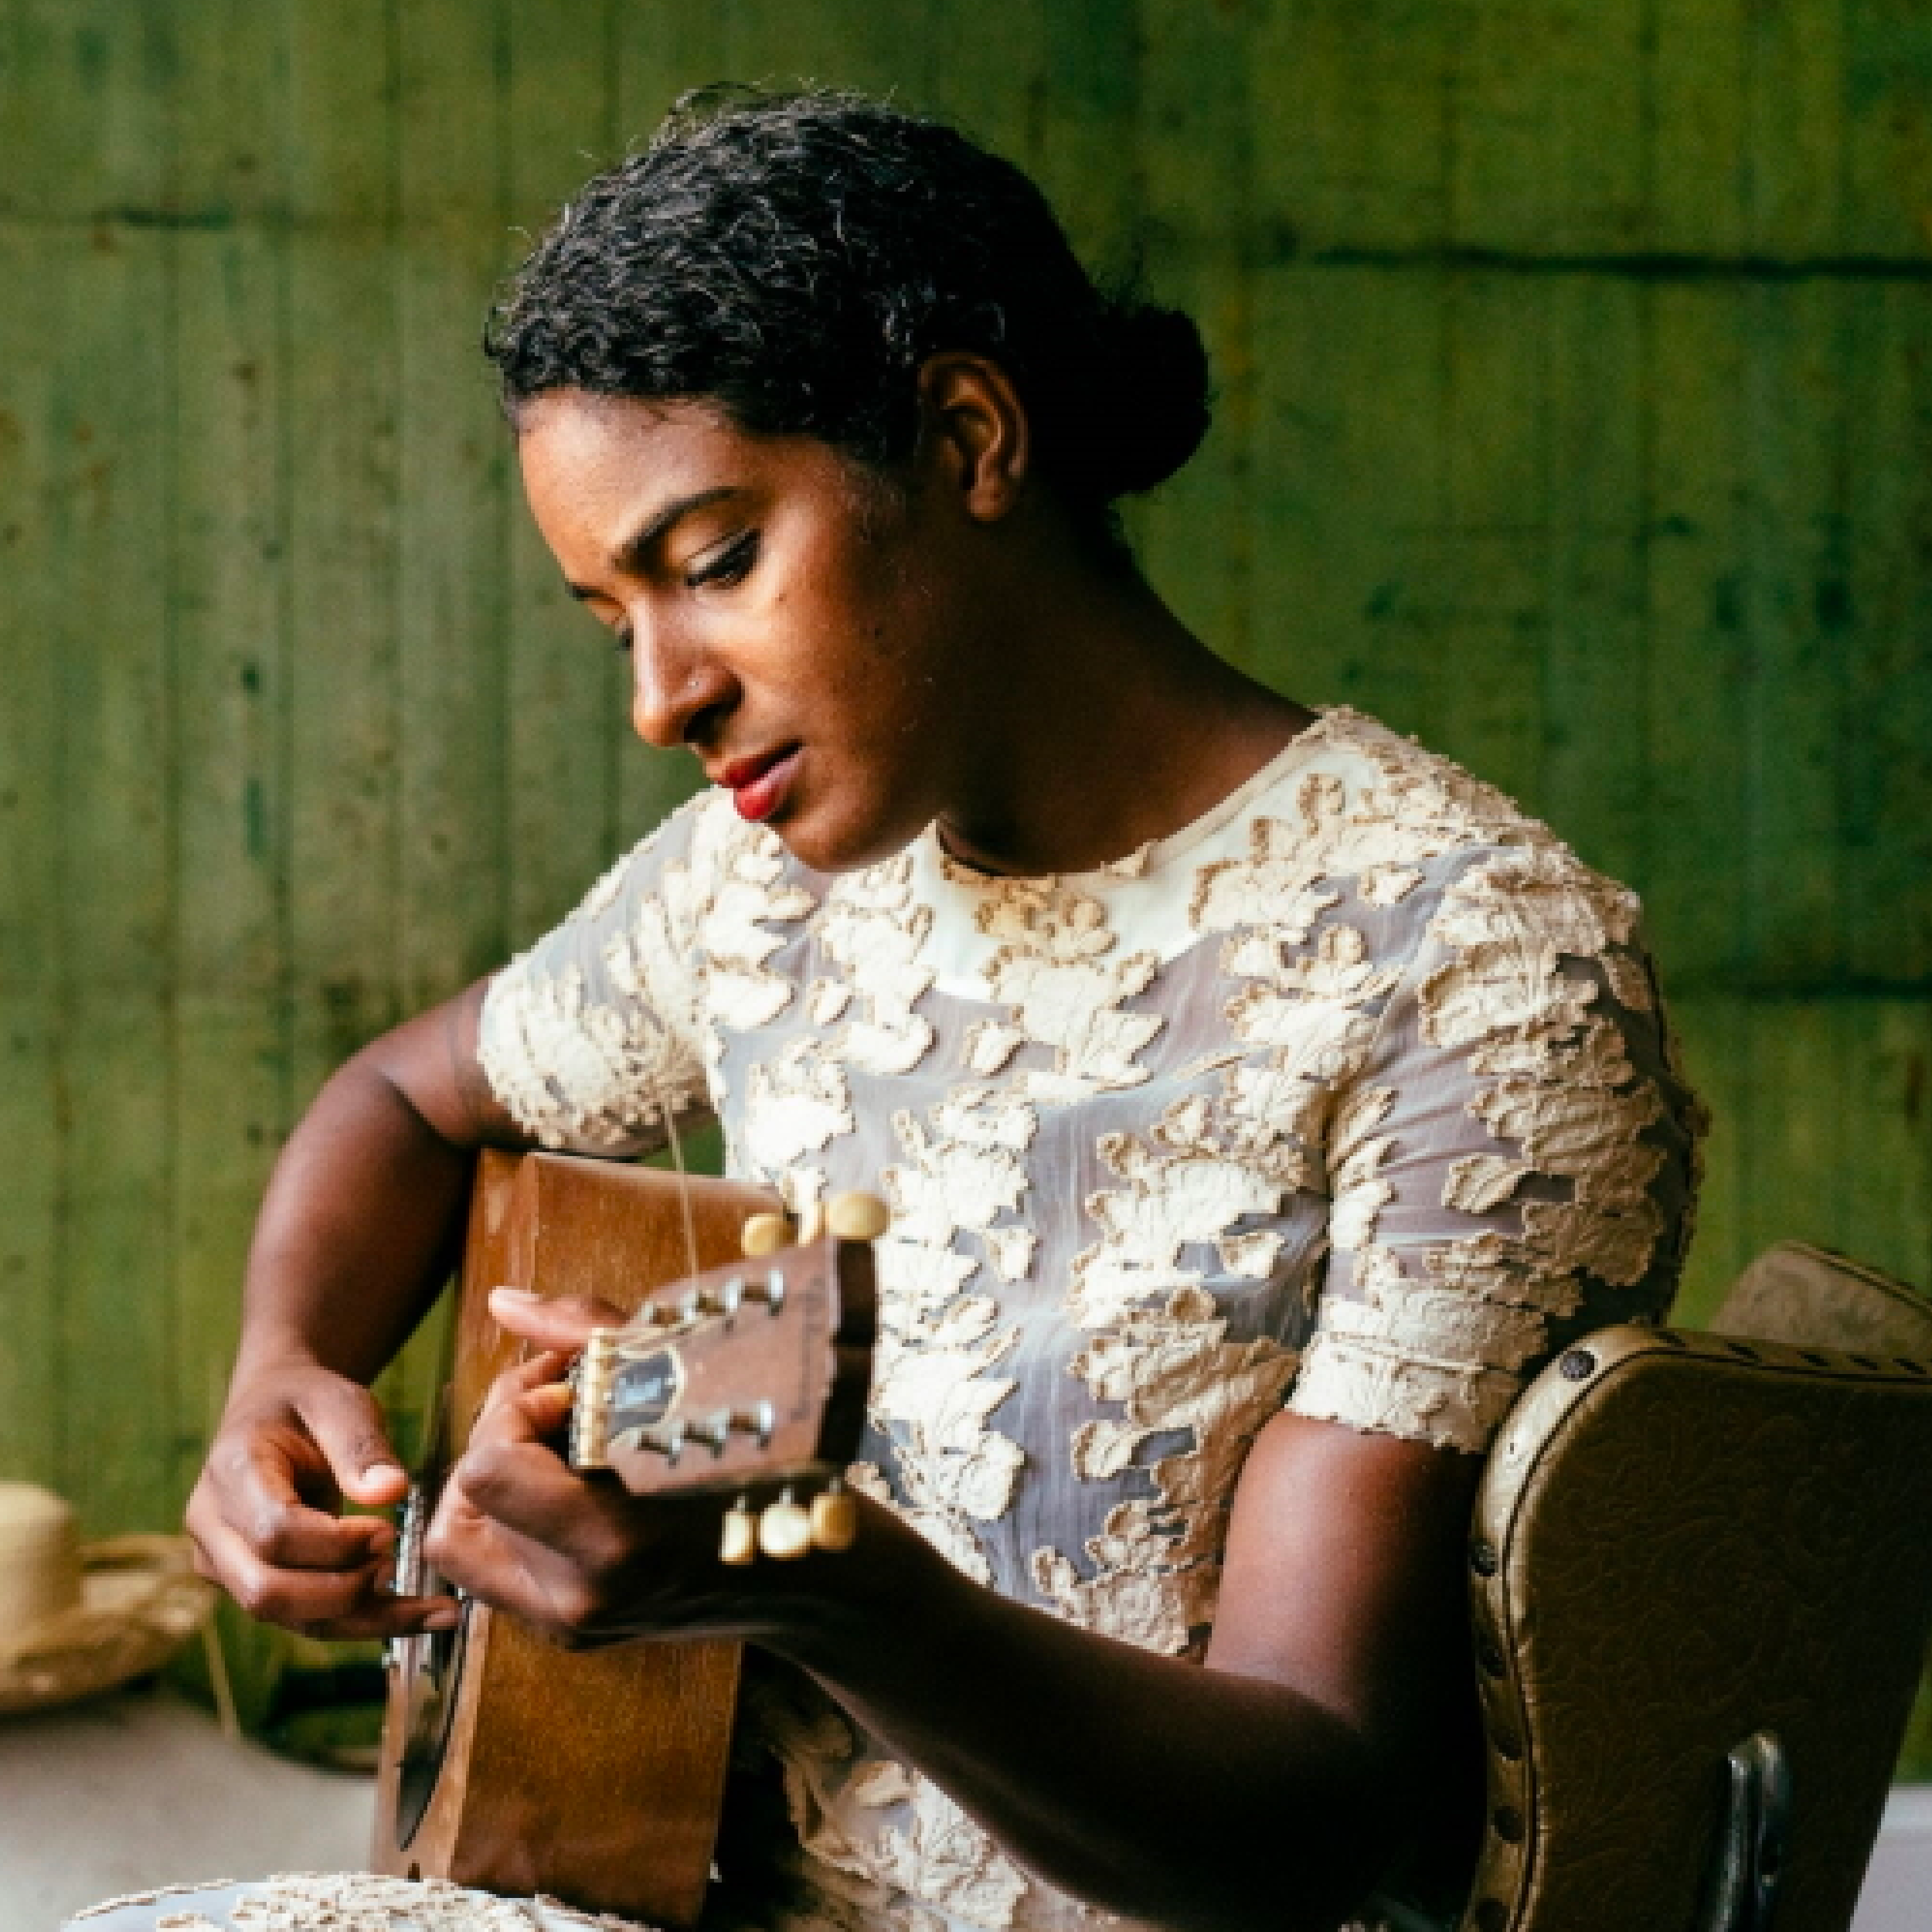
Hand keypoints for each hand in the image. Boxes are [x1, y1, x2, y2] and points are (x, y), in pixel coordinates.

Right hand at [185, 1362, 453, 1640]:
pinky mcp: (254, 1585)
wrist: (273, 1412)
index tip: (388, 1530)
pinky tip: (424, 1615)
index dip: (335, 1543)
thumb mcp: (338, 1402)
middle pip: (267, 1592)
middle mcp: (213, 1530)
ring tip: (436, 1607)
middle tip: (397, 1562)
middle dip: (343, 1591)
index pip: (273, 1532)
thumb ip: (362, 1445)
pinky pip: (307, 1620)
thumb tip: (392, 1493)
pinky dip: (366, 1622)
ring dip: (366, 1620)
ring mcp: (226, 1565)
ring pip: (289, 1619)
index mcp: (229, 1474)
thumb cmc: (307, 1402)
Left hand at [424, 1291, 882, 1648]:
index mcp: (615, 1543)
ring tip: (557, 1441)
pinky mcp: (569, 1631)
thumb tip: (503, 1301)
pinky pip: (493, 1562)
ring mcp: (569, 1624)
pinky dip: (513, 1511)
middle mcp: (579, 1598)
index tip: (574, 1387)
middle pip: (465, 1496)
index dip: (518, 1408)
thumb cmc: (774, 1467)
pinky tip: (568, 1478)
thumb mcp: (697, 1379)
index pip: (489, 1470)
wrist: (820, 1582)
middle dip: (505, 1427)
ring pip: (462, 1535)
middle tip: (566, 1398)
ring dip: (495, 1475)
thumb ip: (588, 1334)